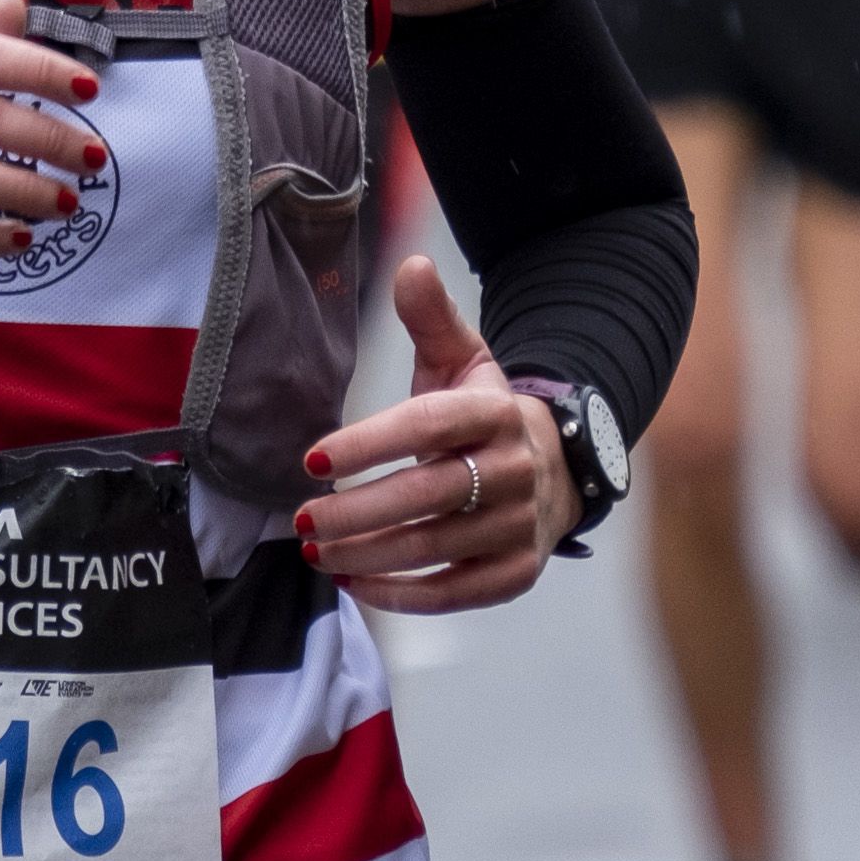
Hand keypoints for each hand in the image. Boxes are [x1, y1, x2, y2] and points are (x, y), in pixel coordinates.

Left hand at [295, 261, 573, 614]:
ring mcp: (518, 526)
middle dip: (357, 511)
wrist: (556, 469)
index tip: (312, 457)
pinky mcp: (514, 573)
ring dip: (366, 554)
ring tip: (314, 548)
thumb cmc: (485, 414)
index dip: (369, 442)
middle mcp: (514, 470)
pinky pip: (452, 593)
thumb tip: (412, 265)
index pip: (427, 426)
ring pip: (433, 548)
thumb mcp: (464, 360)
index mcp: (495, 412)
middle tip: (303, 516)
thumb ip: (431, 317)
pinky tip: (354, 582)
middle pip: (426, 495)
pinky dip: (399, 594)